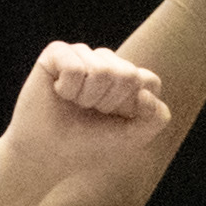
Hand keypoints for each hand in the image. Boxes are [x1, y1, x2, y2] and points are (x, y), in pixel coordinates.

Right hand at [7, 41, 172, 178]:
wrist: (49, 154)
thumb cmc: (90, 144)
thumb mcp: (133, 137)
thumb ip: (157, 118)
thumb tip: (144, 92)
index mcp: (129, 79)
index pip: (149, 81)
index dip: (133, 108)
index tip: (116, 119)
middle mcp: (108, 61)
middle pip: (127, 74)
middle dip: (109, 103)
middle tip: (91, 111)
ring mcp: (83, 54)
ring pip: (101, 70)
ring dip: (87, 98)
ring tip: (75, 103)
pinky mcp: (57, 52)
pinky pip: (74, 67)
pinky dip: (68, 89)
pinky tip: (59, 93)